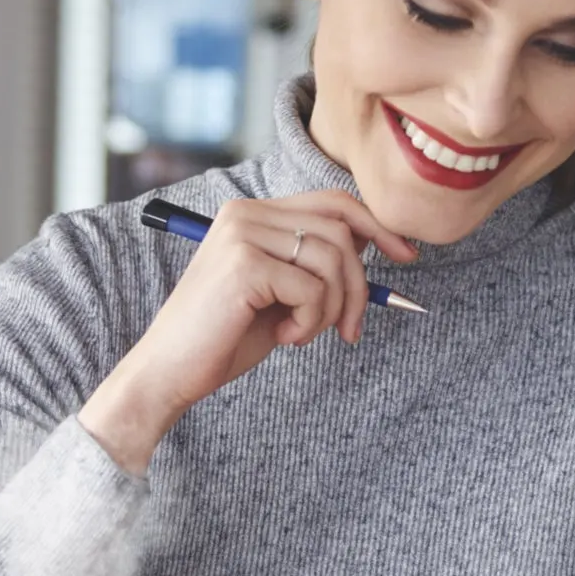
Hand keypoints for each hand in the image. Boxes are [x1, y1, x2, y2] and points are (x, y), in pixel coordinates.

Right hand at [79, 191, 416, 473]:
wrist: (168, 373)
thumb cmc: (221, 340)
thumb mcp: (279, 295)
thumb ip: (313, 266)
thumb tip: (374, 245)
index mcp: (250, 214)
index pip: (332, 202)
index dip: (377, 226)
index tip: (406, 257)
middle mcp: (244, 214)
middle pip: (340, 229)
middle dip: (359, 285)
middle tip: (350, 329)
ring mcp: (242, 235)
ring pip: (333, 258)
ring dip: (334, 308)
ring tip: (305, 335)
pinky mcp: (244, 265)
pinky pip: (313, 288)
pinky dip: (311, 322)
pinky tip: (284, 339)